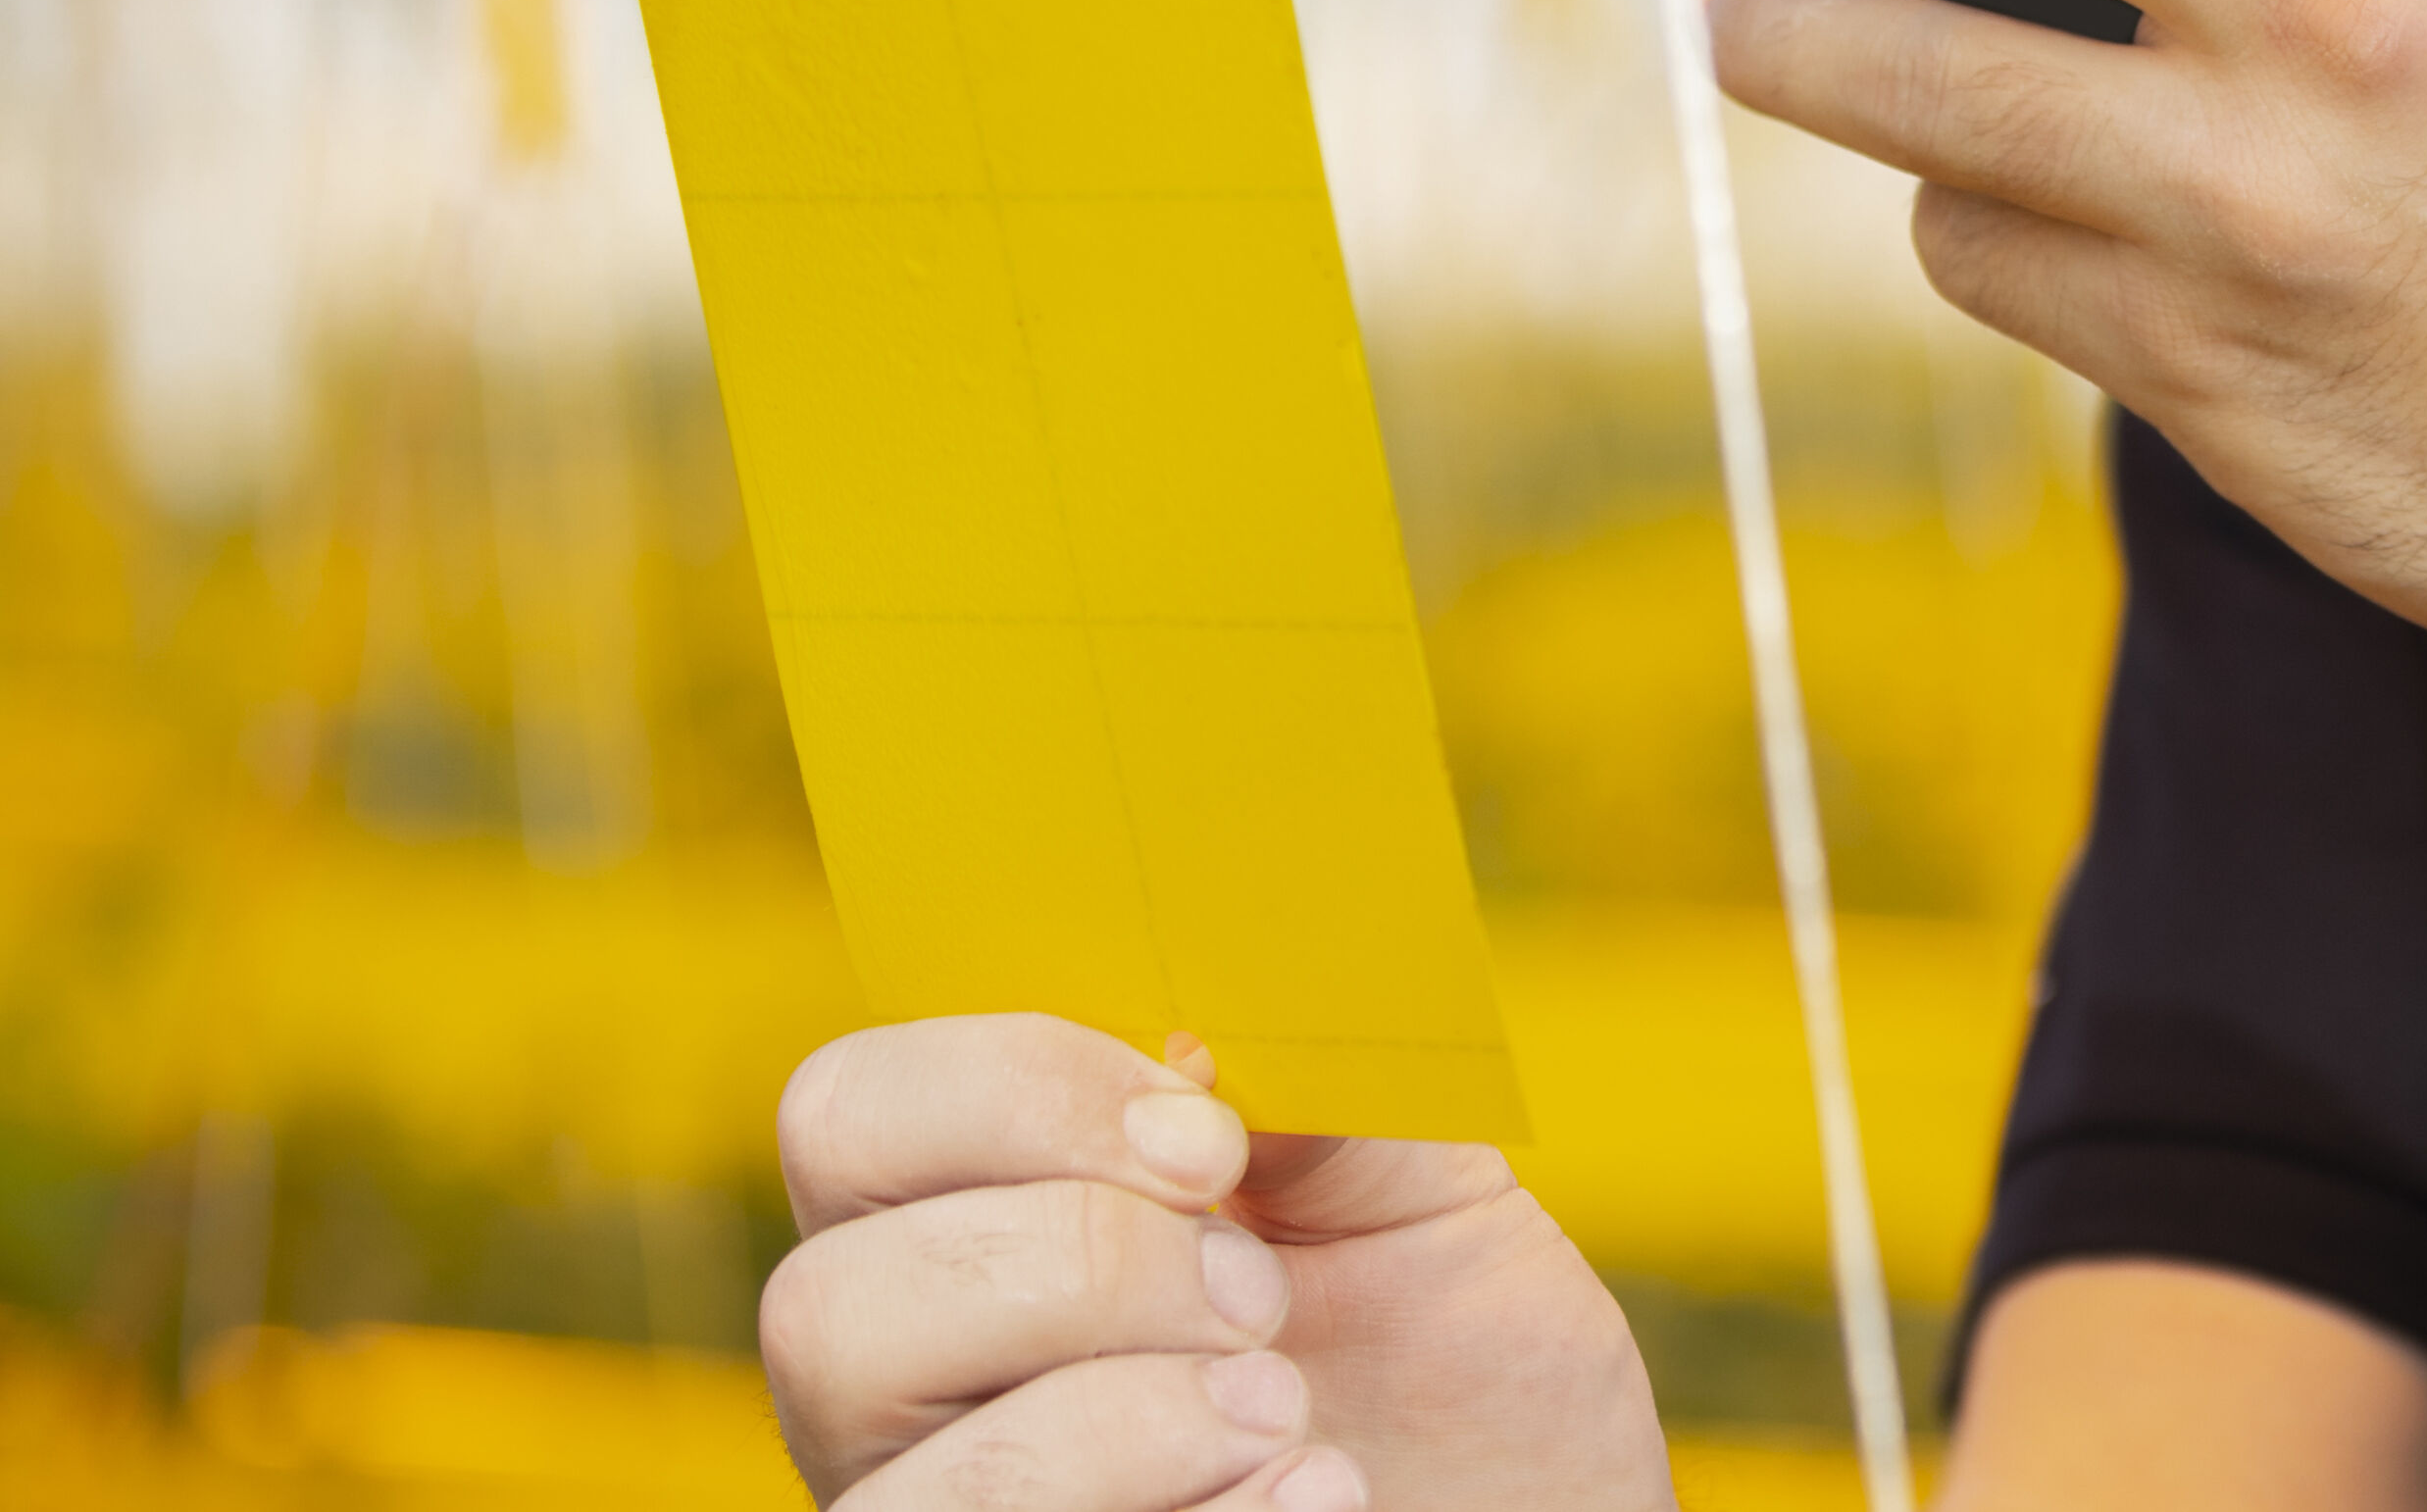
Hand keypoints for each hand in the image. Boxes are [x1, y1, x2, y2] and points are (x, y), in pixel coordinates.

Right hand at [762, 1015, 1673, 1511]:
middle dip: (1074, 1272)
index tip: (1209, 1137)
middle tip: (1256, 1297)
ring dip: (1122, 1428)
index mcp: (988, 1204)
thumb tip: (1197, 1025)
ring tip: (1287, 1415)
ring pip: (914, 1484)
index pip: (852, 1110)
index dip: (1016, 1097)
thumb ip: (1310, 1079)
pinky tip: (1314, 1496)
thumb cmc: (1456, 1344)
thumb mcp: (1417, 1180)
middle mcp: (918, 1380)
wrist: (1536, 1499)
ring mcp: (951, 1506)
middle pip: (827, 1307)